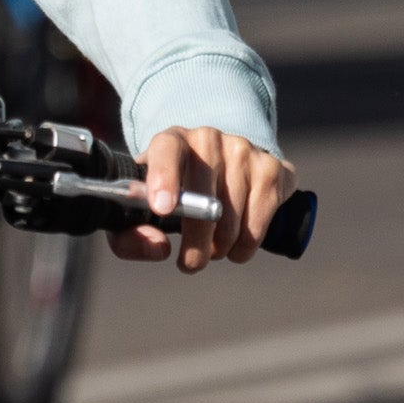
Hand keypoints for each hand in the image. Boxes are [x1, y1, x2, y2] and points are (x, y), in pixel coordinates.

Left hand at [106, 127, 295, 272]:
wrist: (223, 169)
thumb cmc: (173, 194)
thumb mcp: (143, 207)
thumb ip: (131, 232)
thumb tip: (158, 246)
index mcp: (172, 140)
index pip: (166, 149)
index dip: (164, 177)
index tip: (162, 208)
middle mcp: (208, 138)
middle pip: (204, 198)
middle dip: (196, 242)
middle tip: (190, 264)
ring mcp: (243, 150)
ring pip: (231, 218)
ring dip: (220, 247)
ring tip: (213, 248)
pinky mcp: (272, 169)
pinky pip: (259, 223)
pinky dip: (245, 245)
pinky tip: (237, 245)